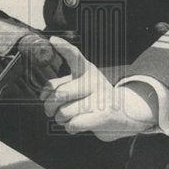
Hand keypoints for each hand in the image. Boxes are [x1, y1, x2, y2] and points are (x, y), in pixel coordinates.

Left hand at [40, 37, 156, 141]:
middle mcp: (94, 81)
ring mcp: (101, 98)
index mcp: (87, 71)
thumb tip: (43, 94)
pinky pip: (73, 124)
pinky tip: (75, 125)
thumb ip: (61, 85)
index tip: (52, 40)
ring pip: (64, 112)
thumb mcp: (82, 85)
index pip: (75, 56)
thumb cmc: (95, 99)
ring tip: (66, 118)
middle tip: (50, 110)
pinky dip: (69, 128)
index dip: (63, 47)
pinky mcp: (103, 116)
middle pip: (59, 93)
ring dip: (60, 119)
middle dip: (49, 106)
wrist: (125, 115)